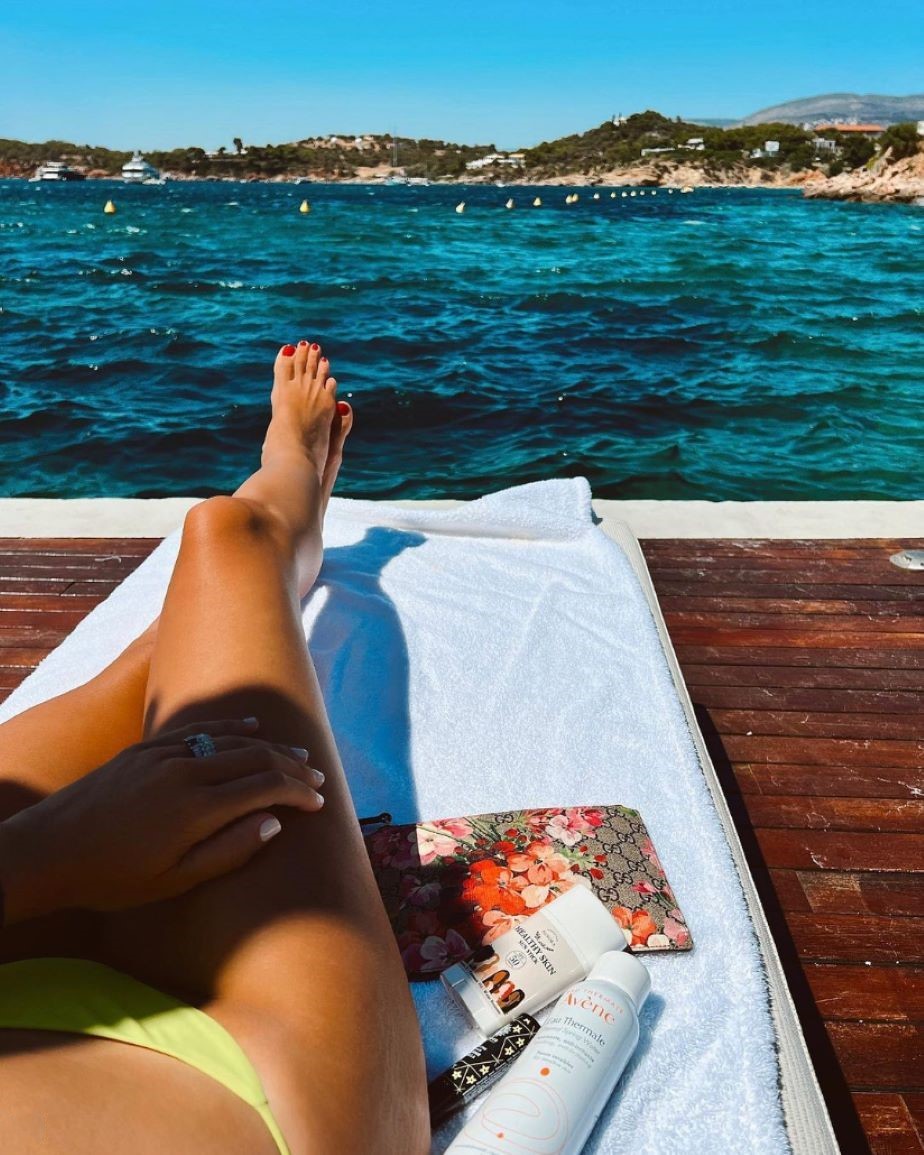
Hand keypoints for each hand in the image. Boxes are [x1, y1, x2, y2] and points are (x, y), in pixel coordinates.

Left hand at [0, 717, 323, 923]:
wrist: (47, 850)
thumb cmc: (111, 877)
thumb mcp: (174, 881)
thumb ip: (229, 851)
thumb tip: (274, 823)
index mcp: (196, 808)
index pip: (265, 786)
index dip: (298, 792)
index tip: (319, 802)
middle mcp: (184, 772)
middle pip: (255, 757)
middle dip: (292, 766)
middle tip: (318, 777)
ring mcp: (163, 754)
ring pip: (230, 739)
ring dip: (268, 746)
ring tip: (296, 755)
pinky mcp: (145, 748)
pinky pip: (198, 729)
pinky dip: (230, 728)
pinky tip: (250, 728)